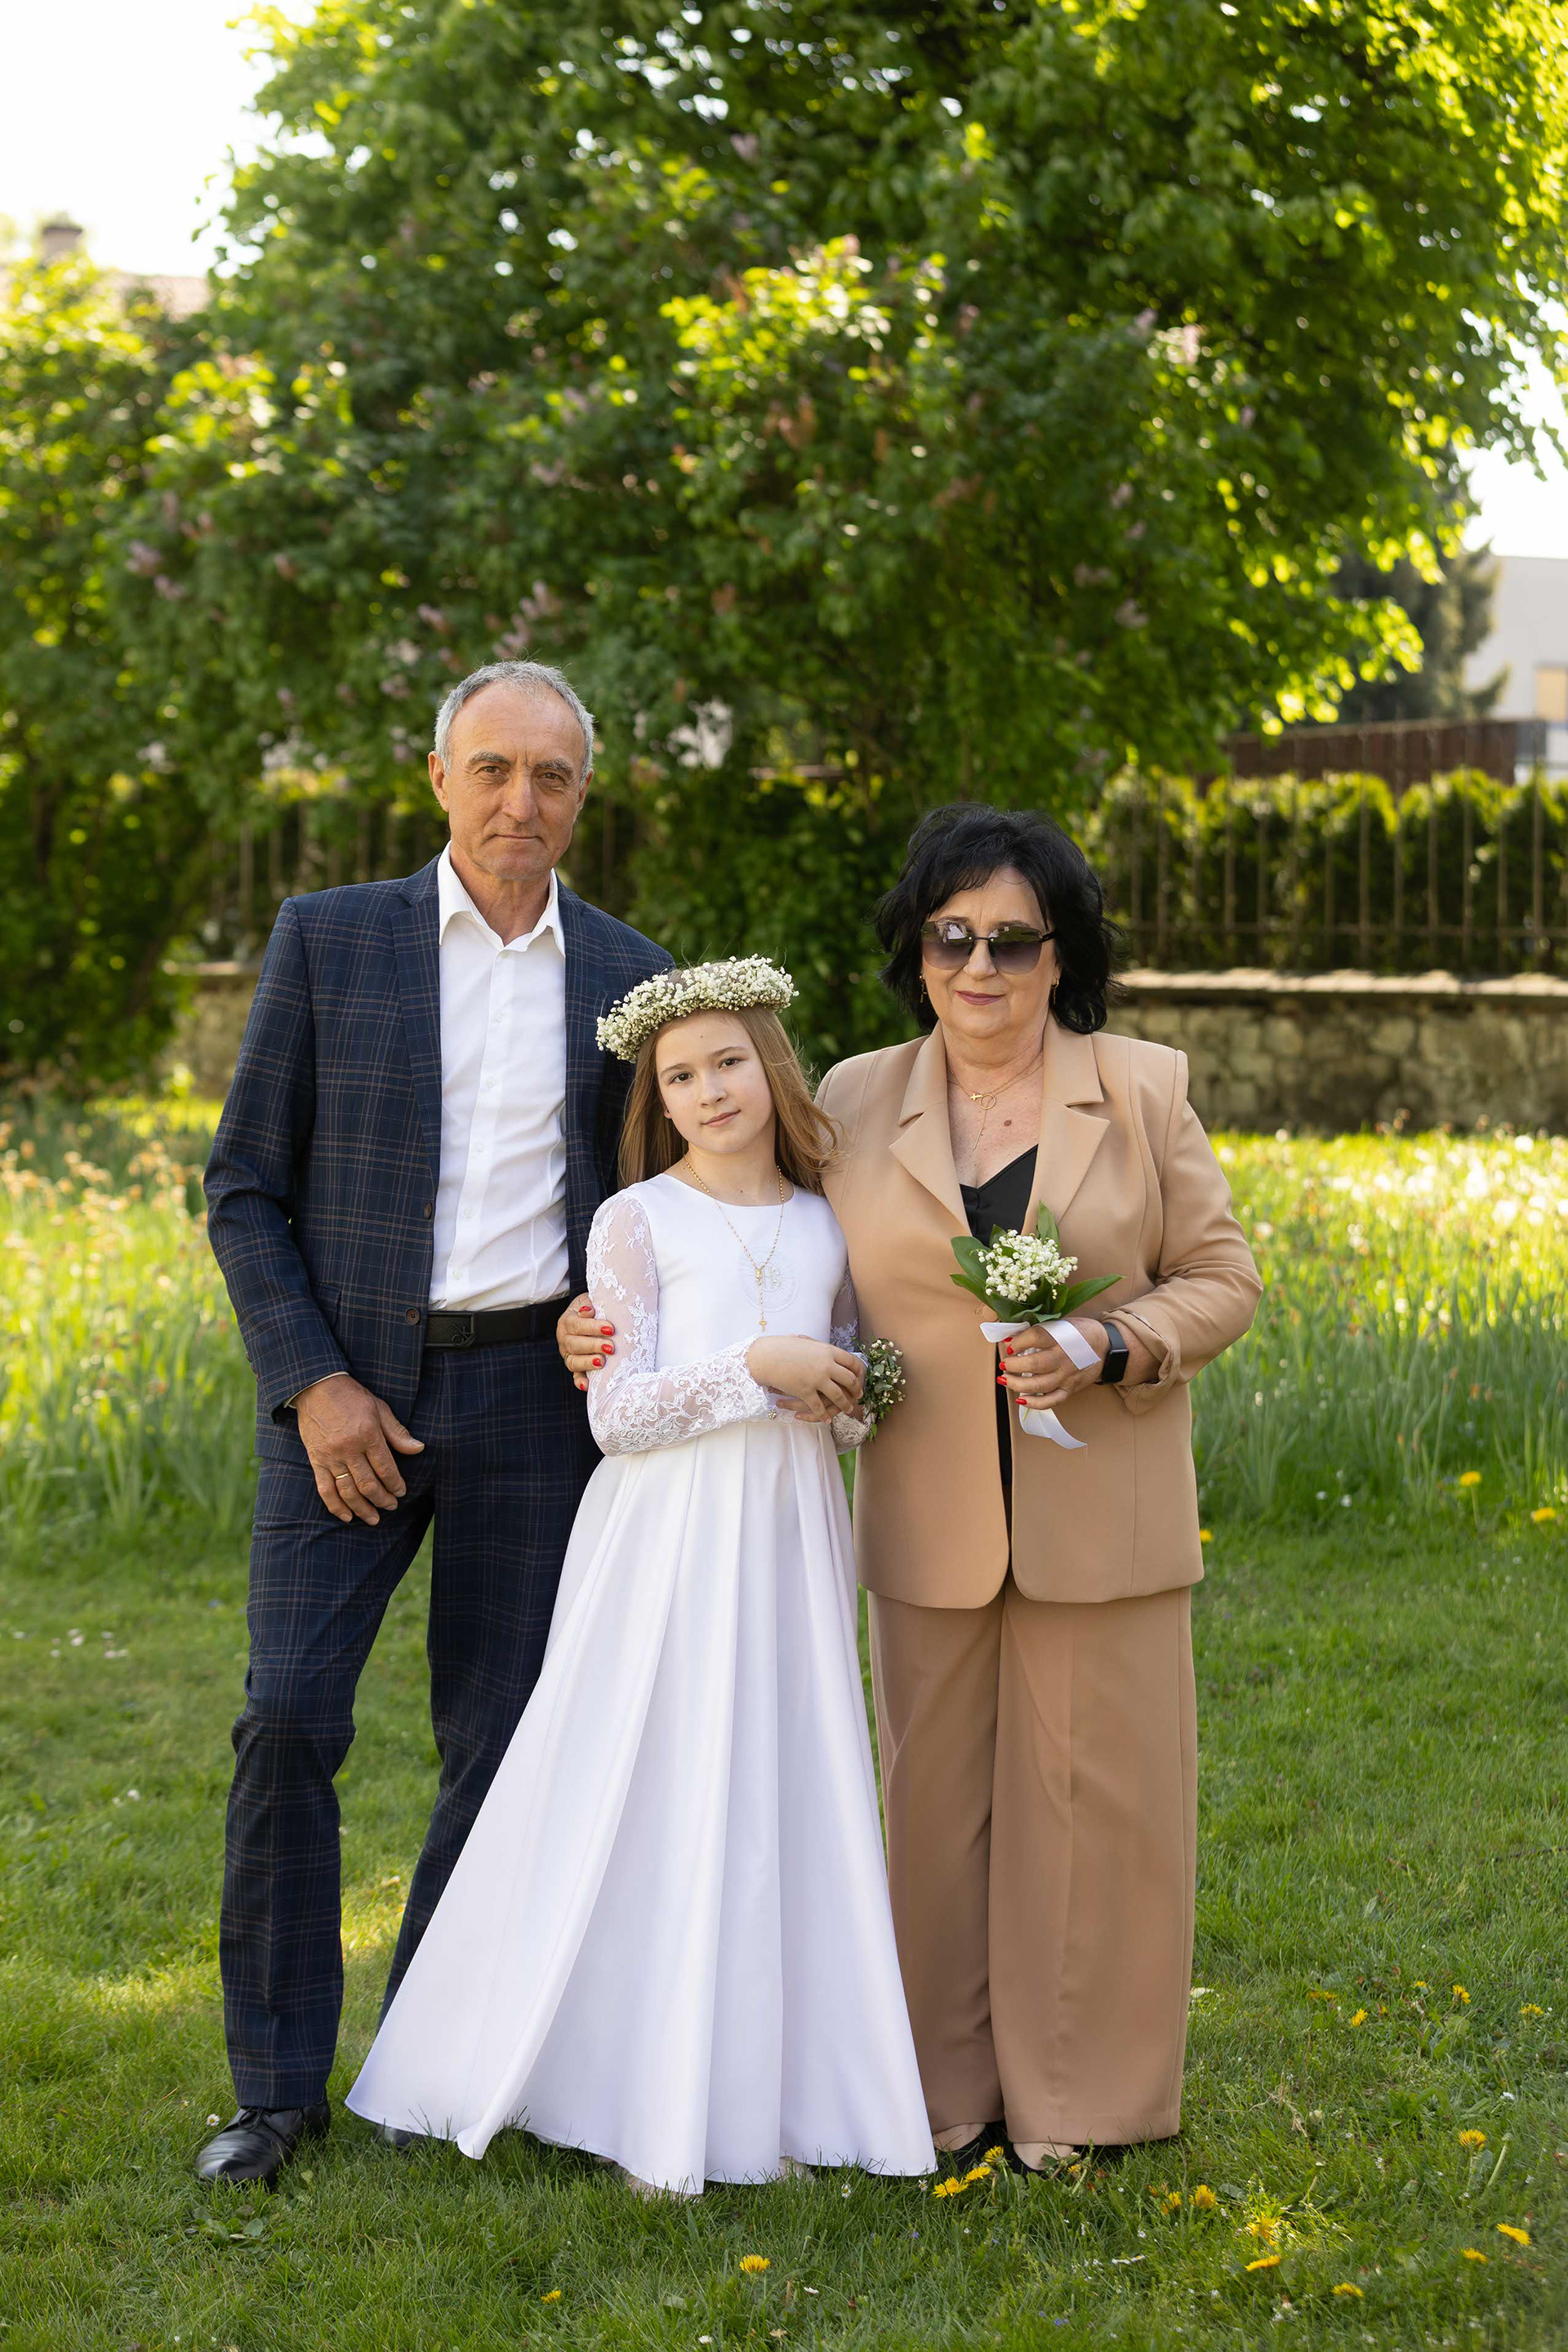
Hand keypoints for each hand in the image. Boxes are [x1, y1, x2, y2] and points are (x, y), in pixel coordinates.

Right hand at [296, 1374, 425, 1523]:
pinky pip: (325, 1489)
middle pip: (368, 1484)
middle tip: (391, 1507)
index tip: (401, 1492)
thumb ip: (398, 1433)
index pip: (385, 1468)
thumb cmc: (352, 1397)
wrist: (317, 1387)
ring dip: (362, 1508)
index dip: (395, 1484)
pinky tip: (346, 1516)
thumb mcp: (380, 1409)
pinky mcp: (316, 1461)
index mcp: (367, 1435)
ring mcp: (330, 1457)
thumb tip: (419, 1449)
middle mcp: (348, 1449)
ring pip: (347, 1491)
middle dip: (382, 1499)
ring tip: (373, 1519)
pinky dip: (335, 1506)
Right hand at [557, 1294, 615, 1390]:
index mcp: (567, 1321)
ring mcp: (568, 1354)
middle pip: (574, 1344)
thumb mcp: (591, 1300)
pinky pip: (576, 1376)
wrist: (592, 1314)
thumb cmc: (595, 1307)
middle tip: (610, 1347)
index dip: (592, 1327)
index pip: (576, 1325)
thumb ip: (590, 1304)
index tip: (610, 1329)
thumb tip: (588, 1311)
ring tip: (602, 1362)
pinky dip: (580, 1381)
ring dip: (587, 1363)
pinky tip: (587, 1385)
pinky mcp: (576, 1366)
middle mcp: (564, 1339)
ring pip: (572, 1361)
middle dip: (593, 1346)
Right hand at [746, 1336, 864, 1420]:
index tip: (861, 1376)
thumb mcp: (805, 1342)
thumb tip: (826, 1348)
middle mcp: (826, 1365)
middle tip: (859, 1395)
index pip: (851, 1361)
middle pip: (850, 1380)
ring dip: (845, 1405)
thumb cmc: (783, 1347)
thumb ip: (818, 1346)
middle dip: (856, 1389)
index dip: (858, 1370)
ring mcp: (817, 1379)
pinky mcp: (806, 1391)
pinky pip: (819, 1407)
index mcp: (827, 1351)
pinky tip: (827, 1419)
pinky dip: (824, 1415)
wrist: (767, 1357)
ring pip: (838, 1396)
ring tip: (848, 1409)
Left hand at [998, 1319, 1154, 1411]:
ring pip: (1039, 1385)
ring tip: (1004, 1379)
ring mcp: (1067, 1376)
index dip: (1018, 1341)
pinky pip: (1051, 1401)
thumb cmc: (1081, 1333)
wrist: (1106, 1348)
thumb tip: (1012, 1336)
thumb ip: (1041, 1330)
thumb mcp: (1063, 1324)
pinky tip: (1021, 1399)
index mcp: (1062, 1337)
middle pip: (1035, 1364)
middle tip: (1004, 1364)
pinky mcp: (1070, 1389)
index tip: (1008, 1344)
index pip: (1036, 1337)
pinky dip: (1035, 1403)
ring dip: (1018, 1384)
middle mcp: (1064, 1358)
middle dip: (1014, 1365)